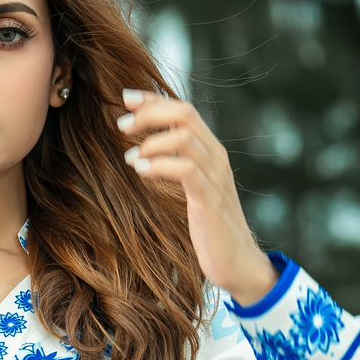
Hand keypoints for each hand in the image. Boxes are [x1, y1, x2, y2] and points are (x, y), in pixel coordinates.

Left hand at [117, 89, 279, 304]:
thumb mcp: (194, 189)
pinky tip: (141, 171)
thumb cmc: (211, 227)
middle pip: (185, 114)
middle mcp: (216, 157)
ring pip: (185, 138)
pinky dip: (159, 166)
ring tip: (130, 157)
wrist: (237, 261)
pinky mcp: (209, 199)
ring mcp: (215, 177)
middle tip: (122, 125)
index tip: (125, 97)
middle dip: (150, 113)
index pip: (184, 110)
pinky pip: (185, 170)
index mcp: (211, 151)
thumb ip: (179, 166)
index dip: (154, 100)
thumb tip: (149, 151)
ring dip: (151, 142)